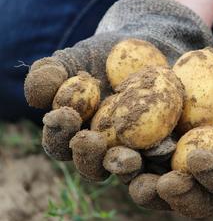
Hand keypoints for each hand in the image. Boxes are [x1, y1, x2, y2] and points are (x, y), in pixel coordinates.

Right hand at [24, 0, 212, 180]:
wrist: (149, 48)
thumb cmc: (106, 55)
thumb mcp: (75, 59)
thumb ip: (51, 75)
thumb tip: (37, 96)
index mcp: (78, 133)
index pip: (61, 143)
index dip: (59, 133)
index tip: (66, 113)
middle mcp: (105, 149)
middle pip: (93, 166)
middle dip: (90, 157)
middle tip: (94, 141)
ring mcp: (135, 152)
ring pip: (128, 172)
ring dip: (126, 168)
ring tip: (129, 159)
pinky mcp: (164, 148)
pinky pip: (163, 161)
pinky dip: (162, 161)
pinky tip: (167, 150)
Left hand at [129, 0, 212, 217]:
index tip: (198, 158)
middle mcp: (209, 171)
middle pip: (188, 194)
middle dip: (169, 193)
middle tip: (151, 184)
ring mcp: (183, 155)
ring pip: (158, 177)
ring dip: (137, 176)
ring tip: (120, 163)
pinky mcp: (163, 137)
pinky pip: (143, 147)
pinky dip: (125, 146)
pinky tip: (108, 138)